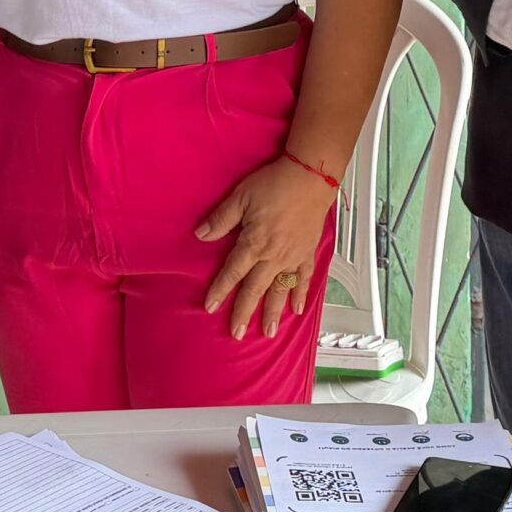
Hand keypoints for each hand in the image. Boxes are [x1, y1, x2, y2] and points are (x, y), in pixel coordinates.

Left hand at [198, 158, 334, 339]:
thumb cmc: (276, 183)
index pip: (233, 272)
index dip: (220, 290)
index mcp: (254, 243)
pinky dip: (300, 294)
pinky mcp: (307, 253)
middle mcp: (273, 256)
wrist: (310, 177)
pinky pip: (303, 278)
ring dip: (273, 312)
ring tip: (269, 332)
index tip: (210, 307)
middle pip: (255, 289)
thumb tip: (201, 235)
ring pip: (280, 290)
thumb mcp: (241, 196)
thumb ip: (221, 219)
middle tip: (236, 333)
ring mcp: (292, 257)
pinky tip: (297, 309)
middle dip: (244, 312)